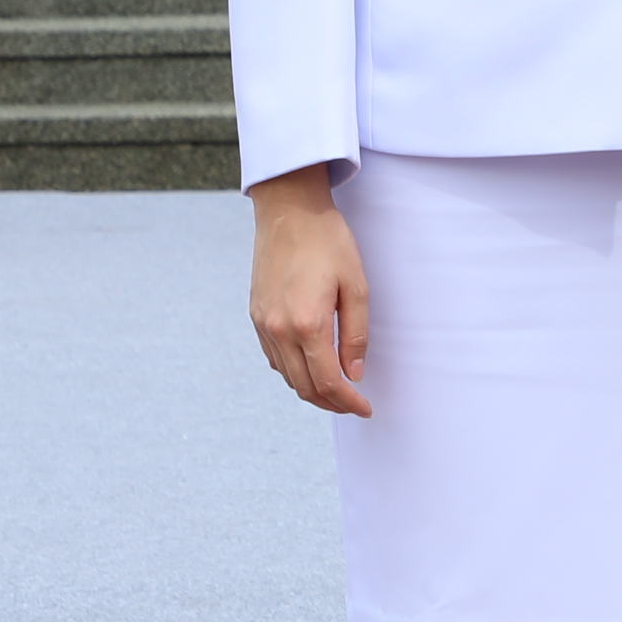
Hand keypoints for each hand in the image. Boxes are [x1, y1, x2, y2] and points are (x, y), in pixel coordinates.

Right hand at [247, 165, 373, 416]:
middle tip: (354, 404)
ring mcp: (263, 324)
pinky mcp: (256, 316)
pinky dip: (294, 371)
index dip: (347, 401)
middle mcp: (279, 329)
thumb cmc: (330, 244)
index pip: (327, 380)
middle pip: (304, 386)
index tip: (365, 408)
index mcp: (307, 323)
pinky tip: (312, 366)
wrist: (290, 213)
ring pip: (286, 375)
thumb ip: (356, 335)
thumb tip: (355, 373)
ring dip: (311, 389)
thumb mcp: (357, 287)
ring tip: (337, 389)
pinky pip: (274, 358)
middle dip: (331, 402)